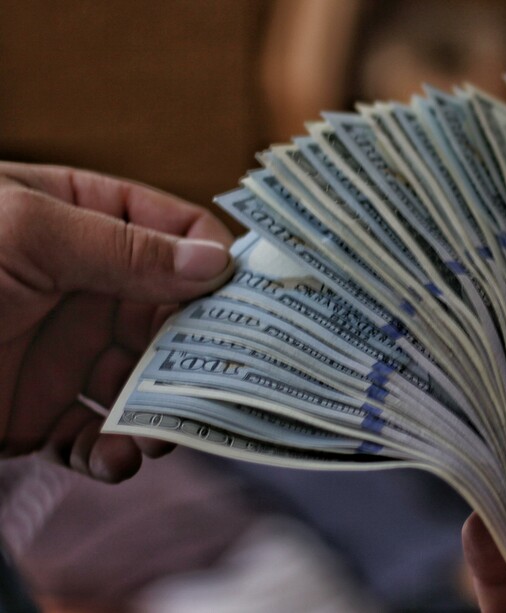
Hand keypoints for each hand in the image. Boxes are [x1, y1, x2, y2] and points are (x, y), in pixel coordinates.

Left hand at [0, 162, 233, 481]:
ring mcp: (65, 352)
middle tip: (227, 381)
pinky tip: (112, 458)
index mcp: (81, 221)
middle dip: (201, 350)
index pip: (174, 230)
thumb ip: (125, 248)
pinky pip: (98, 436)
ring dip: (166, 410)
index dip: (218, 260)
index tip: (256, 297)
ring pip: (147, 382)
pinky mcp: (39, 415)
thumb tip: (217, 260)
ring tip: (164, 432)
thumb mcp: (26, 233)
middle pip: (175, 316)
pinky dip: (113, 454)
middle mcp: (85, 286)